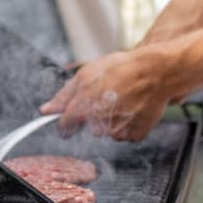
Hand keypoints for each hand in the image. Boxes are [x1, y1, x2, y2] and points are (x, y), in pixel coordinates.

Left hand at [39, 48, 174, 140]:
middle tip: (109, 97)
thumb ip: (64, 95)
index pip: (65, 126)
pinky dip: (128, 124)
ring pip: (108, 132)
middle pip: (89, 128)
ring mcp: (119, 130)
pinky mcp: (135, 134)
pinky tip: (134, 108)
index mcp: (85, 107)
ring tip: (124, 100)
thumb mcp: (87, 73)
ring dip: (112, 120)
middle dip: (95, 116)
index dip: (67, 122)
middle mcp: (100, 123)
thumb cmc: (122, 68)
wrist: (157, 72)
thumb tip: (45, 110)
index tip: (71, 120)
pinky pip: (125, 134)